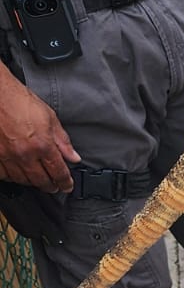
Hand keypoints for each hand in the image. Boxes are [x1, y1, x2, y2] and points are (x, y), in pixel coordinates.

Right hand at [0, 66, 80, 190]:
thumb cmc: (20, 101)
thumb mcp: (49, 118)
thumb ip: (63, 141)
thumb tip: (73, 156)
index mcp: (42, 145)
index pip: (58, 172)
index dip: (65, 182)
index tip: (67, 186)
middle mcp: (25, 154)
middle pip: (41, 181)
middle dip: (50, 186)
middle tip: (55, 186)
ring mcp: (7, 156)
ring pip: (22, 180)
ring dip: (32, 182)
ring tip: (38, 179)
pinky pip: (4, 174)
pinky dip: (11, 176)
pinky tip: (17, 173)